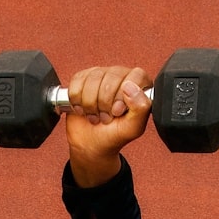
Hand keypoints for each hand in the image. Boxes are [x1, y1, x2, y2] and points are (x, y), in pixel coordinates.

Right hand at [66, 65, 152, 186]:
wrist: (90, 144)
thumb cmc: (112, 135)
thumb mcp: (132, 128)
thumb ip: (141, 108)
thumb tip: (131, 87)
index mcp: (139, 85)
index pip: (134, 76)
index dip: (123, 94)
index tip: (117, 111)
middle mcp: (121, 76)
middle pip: (111, 77)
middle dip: (104, 103)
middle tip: (106, 118)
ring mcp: (101, 74)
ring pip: (93, 79)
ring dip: (90, 104)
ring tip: (95, 116)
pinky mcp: (83, 78)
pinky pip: (77, 82)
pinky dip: (77, 101)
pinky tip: (83, 110)